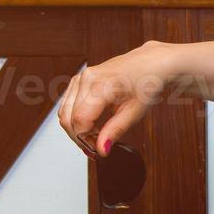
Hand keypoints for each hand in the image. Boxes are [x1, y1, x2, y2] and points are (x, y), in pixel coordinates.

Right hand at [57, 42, 174, 156]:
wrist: (149, 64)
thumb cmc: (146, 83)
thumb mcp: (134, 112)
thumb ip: (114, 131)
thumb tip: (101, 149)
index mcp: (100, 85)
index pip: (80, 120)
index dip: (86, 139)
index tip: (97, 149)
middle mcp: (86, 79)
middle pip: (68, 118)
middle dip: (79, 137)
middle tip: (96, 145)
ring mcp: (80, 77)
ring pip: (64, 113)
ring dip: (76, 129)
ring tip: (96, 134)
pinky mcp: (78, 80)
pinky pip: (67, 105)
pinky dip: (74, 118)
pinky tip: (91, 123)